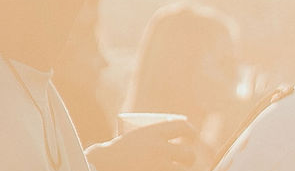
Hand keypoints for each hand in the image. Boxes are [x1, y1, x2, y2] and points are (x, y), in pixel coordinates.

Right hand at [86, 119, 200, 170]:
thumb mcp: (134, 137)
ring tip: (180, 168)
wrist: (102, 164)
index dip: (191, 131)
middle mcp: (158, 149)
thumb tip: (172, 134)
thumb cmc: (117, 150)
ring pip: (181, 170)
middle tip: (186, 159)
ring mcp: (157, 166)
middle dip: (189, 158)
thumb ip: (152, 137)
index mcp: (154, 133)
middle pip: (187, 154)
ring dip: (182, 170)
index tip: (192, 136)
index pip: (182, 127)